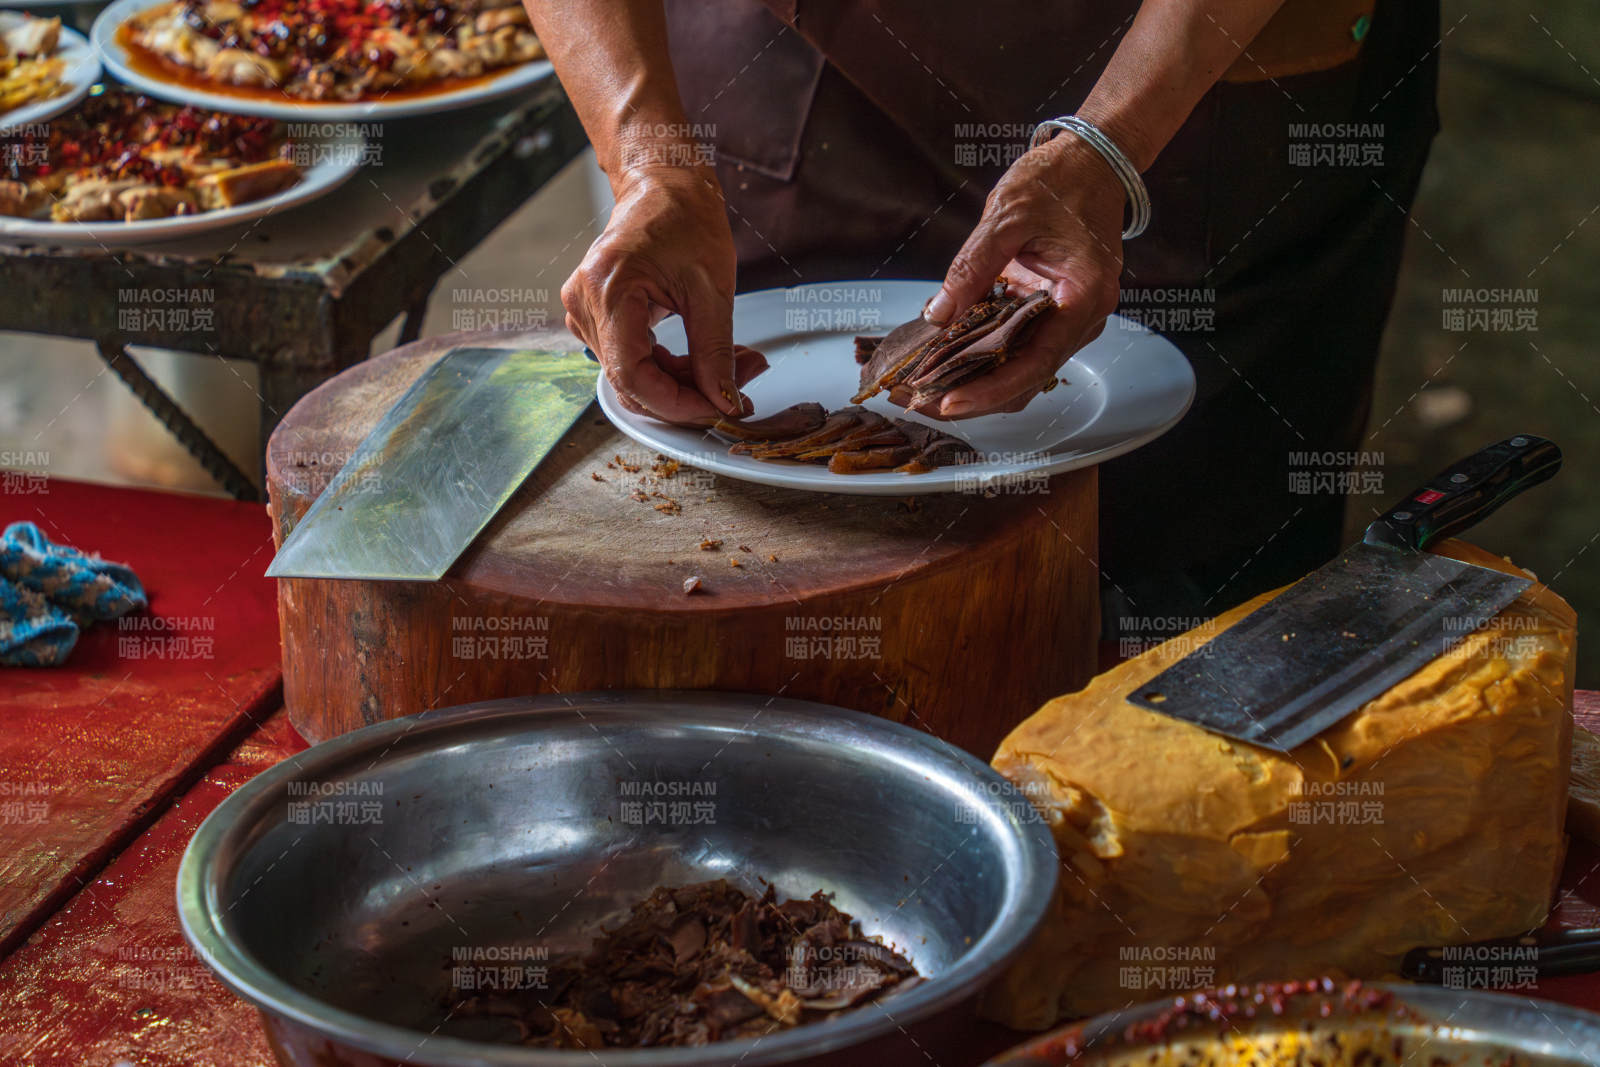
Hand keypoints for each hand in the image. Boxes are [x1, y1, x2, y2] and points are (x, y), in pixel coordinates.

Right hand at [561, 165, 762, 424]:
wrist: (663, 186)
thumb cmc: (685, 219)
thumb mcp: (711, 289)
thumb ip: (715, 351)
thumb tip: (725, 400)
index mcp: (607, 291)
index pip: (632, 376)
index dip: (676, 403)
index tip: (718, 406)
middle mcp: (583, 305)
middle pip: (631, 381)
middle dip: (687, 394)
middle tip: (740, 388)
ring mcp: (583, 312)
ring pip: (633, 376)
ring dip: (681, 383)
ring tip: (730, 365)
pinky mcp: (595, 316)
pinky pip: (630, 360)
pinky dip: (668, 369)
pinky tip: (701, 360)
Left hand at [915, 133, 1127, 419]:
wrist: (1092, 161)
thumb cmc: (1059, 180)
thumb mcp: (1006, 216)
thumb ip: (971, 268)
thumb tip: (938, 315)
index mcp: (1083, 296)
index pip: (1035, 363)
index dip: (989, 389)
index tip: (948, 402)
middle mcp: (1085, 317)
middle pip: (1028, 377)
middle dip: (975, 395)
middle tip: (923, 401)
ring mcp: (1072, 318)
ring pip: (1024, 370)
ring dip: (978, 383)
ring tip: (928, 388)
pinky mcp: (1055, 312)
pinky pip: (1022, 348)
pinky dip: (987, 359)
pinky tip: (949, 363)